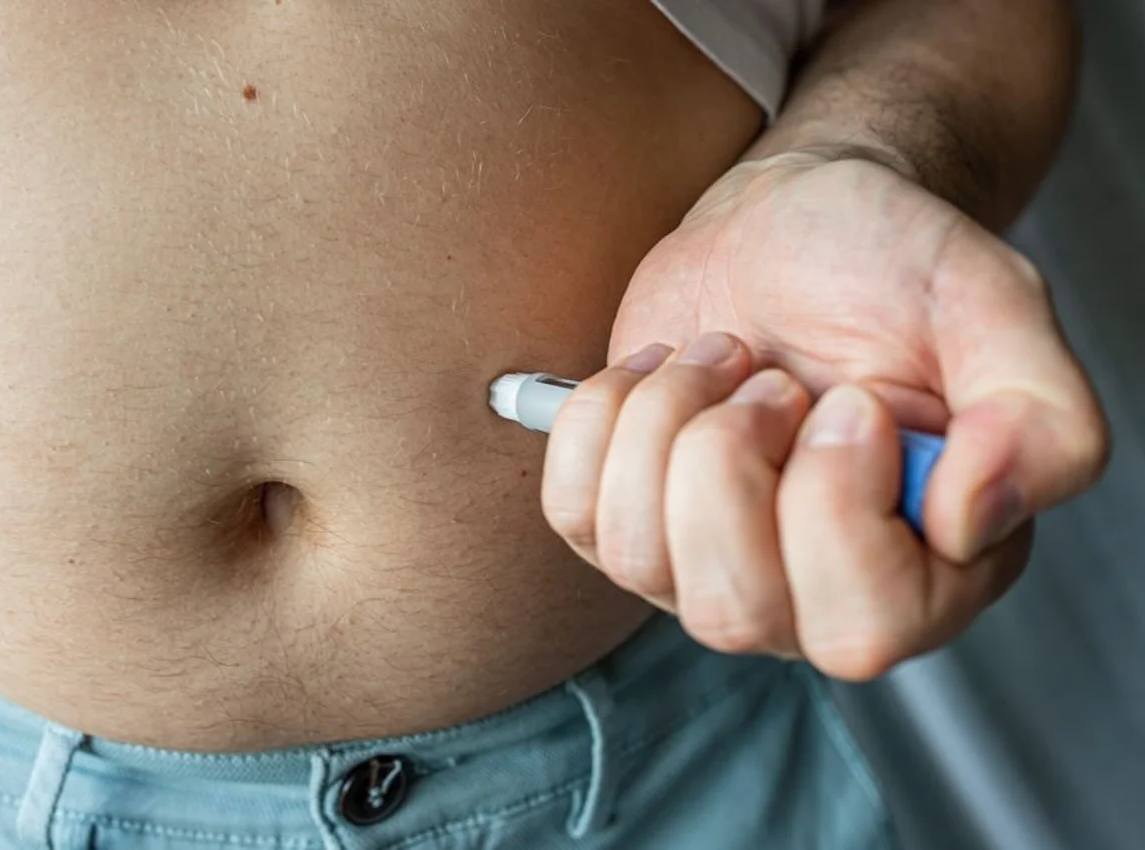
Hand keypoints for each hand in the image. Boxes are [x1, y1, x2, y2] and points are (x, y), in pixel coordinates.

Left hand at [541, 150, 1108, 678]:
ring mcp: (709, 567)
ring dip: (668, 421)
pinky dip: (601, 417)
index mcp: (929, 568)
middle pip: (733, 608)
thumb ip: (1036, 417)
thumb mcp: (990, 306)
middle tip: (771, 378)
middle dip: (730, 457)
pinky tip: (660, 373)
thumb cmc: (886, 265)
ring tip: (721, 361)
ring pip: (641, 559)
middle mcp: (813, 593)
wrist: (788, 223)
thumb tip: (968, 520)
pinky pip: (573, 513)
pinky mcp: (629, 521)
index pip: (861, 624)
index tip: (850, 395)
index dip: (832, 499)